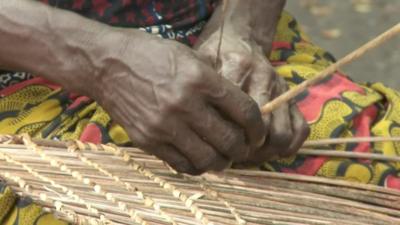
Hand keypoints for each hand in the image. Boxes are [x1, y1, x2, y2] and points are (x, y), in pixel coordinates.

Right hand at [87, 32, 265, 173]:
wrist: (105, 64)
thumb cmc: (150, 55)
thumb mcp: (189, 56)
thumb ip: (215, 83)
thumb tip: (238, 109)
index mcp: (200, 79)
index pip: (245, 112)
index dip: (258, 128)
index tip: (257, 133)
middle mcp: (184, 104)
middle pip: (230, 141)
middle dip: (244, 148)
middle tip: (243, 147)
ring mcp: (164, 125)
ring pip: (208, 159)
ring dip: (222, 161)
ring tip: (223, 155)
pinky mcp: (147, 140)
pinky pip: (182, 165)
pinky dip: (197, 166)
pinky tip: (199, 157)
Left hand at [196, 30, 308, 163]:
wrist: (242, 37)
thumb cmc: (216, 55)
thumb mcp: (201, 64)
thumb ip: (199, 89)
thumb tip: (196, 129)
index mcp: (237, 68)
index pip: (237, 114)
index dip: (228, 137)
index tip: (216, 147)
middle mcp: (264, 78)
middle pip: (261, 129)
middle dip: (247, 150)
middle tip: (232, 155)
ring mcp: (281, 89)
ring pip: (282, 134)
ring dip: (267, 152)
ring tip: (250, 154)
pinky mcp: (292, 97)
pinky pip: (301, 128)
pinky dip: (289, 146)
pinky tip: (270, 150)